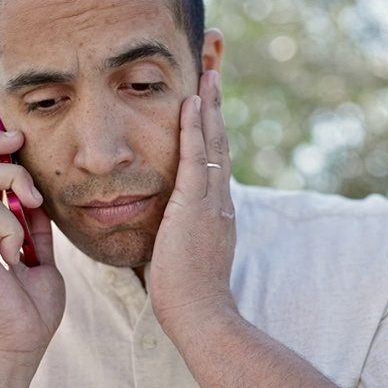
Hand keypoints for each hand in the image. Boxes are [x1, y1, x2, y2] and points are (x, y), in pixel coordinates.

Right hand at [0, 114, 64, 365]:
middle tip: (17, 139)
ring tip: (34, 200)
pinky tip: (19, 253)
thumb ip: (33, 223)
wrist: (20, 346)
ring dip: (9, 178)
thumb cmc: (30, 309)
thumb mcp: (40, 254)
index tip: (1, 124)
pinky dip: (12, 223)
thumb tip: (33, 190)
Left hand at [150, 70, 238, 340]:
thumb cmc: (187, 298)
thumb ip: (178, 240)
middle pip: (221, 144)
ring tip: (208, 73)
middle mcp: (221, 201)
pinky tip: (190, 101)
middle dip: (216, 109)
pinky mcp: (196, 204)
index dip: (213, 133)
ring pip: (214, 143)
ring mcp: (212, 201)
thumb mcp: (184, 259)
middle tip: (214, 74)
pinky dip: (194, 127)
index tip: (209, 108)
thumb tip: (166, 236)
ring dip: (209, 106)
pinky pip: (196, 156)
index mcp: (217, 214)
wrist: (200, 313)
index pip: (215, 164)